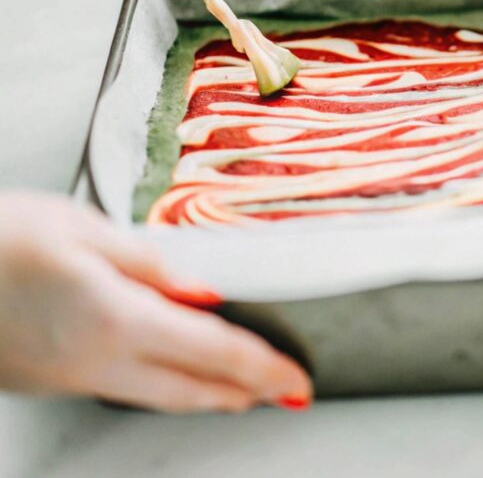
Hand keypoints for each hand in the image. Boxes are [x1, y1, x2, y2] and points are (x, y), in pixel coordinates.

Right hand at [0, 192, 312, 412]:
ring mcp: (67, 379)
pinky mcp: (44, 382)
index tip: (295, 378)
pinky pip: (120, 390)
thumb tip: (202, 291)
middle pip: (192, 389)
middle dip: (245, 392)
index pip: (213, 353)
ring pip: (157, 396)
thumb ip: (150, 263)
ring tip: (242, 392)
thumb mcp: (81, 228)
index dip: (262, 369)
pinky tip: (173, 377)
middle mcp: (95, 361)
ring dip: (207, 396)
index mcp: (115, 319)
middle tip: (285, 391)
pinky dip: (163, 388)